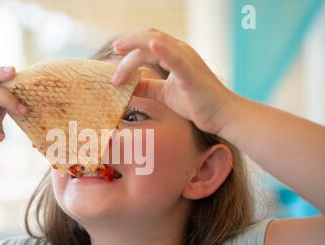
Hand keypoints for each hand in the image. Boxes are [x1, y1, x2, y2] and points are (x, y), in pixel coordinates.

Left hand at [111, 28, 238, 134]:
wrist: (221, 115)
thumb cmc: (197, 103)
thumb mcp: (165, 94)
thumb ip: (148, 87)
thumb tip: (129, 87)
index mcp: (175, 55)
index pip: (147, 44)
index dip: (130, 46)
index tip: (114, 55)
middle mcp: (181, 52)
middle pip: (148, 39)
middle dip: (128, 43)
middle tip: (113, 50)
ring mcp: (187, 60)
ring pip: (156, 43)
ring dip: (134, 48)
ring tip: (118, 52)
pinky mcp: (191, 73)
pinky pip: (176, 59)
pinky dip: (163, 50)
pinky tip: (151, 45)